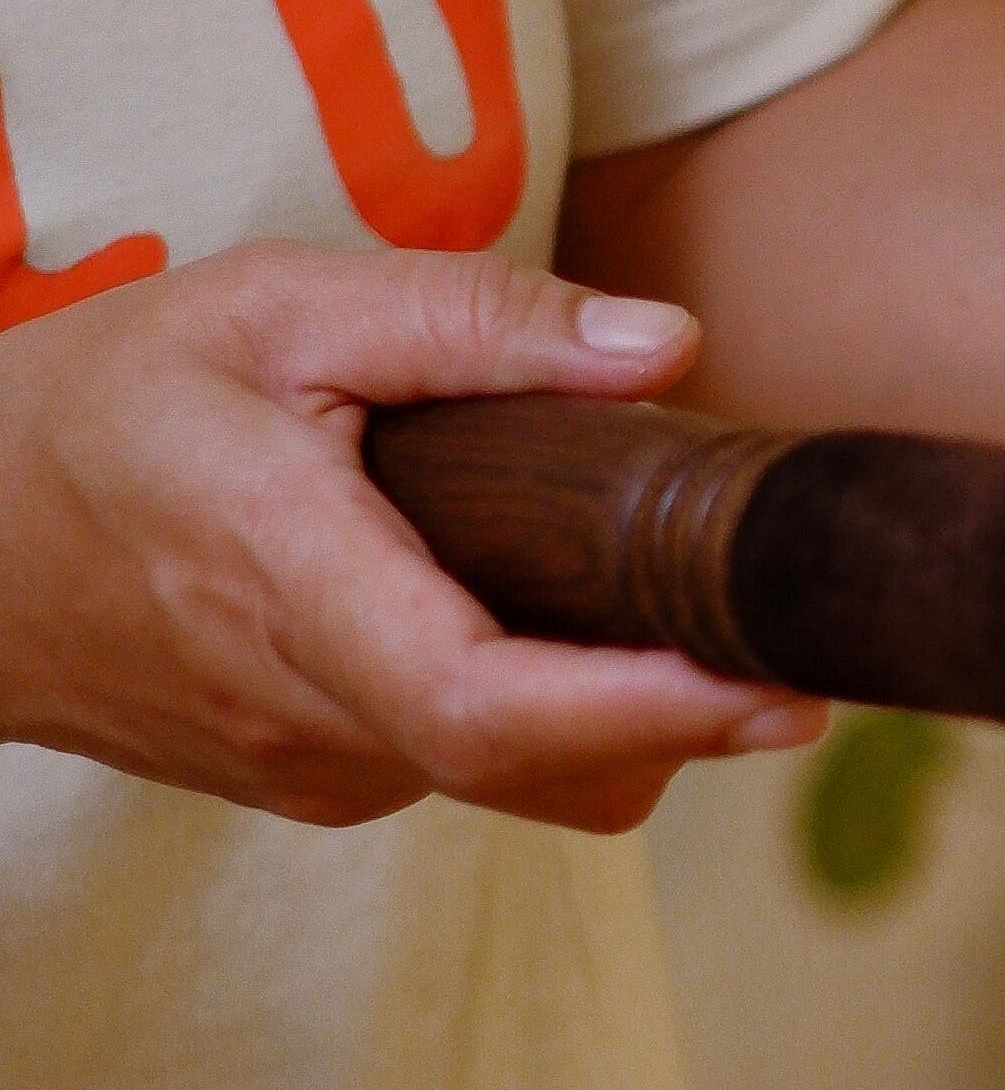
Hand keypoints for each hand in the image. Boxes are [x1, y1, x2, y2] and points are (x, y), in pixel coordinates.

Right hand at [0, 242, 824, 831]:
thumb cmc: (110, 402)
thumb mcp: (275, 304)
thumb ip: (473, 321)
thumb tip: (666, 345)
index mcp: (281, 580)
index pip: (483, 703)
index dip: (644, 713)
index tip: (774, 688)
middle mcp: (302, 710)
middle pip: (542, 768)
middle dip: (695, 719)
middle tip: (809, 641)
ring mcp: (313, 769)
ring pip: (528, 783)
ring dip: (638, 720)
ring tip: (706, 616)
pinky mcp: (326, 785)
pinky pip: (479, 771)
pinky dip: (562, 716)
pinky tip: (573, 626)